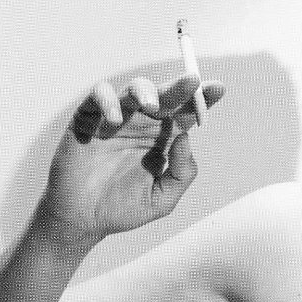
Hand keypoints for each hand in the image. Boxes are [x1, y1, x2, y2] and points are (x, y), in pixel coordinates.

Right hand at [35, 74, 223, 240]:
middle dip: (180, 87)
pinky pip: (98, 96)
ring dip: (145, 91)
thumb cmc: (124, 208)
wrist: (83, 220)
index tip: (218, 88)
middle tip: (192, 81)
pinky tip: (115, 119)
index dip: (202, 99)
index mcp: (164, 138)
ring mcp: (116, 118)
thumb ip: (181, 172)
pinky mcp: (88, 118)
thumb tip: (186, 138)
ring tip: (152, 105)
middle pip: (165, 96)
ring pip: (133, 89)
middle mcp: (143, 123)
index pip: (187, 113)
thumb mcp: (163, 198)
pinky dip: (108, 101)